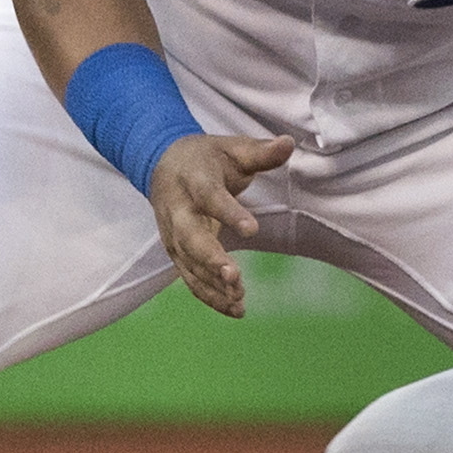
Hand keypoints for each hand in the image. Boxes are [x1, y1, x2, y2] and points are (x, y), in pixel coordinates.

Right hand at [149, 132, 294, 317]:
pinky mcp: (176, 253)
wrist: (162, 165)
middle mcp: (178, 210)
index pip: (210, 197)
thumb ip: (261, 152)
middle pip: (190, 237)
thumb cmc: (206, 159)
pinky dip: (210, 297)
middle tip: (234, 277)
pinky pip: (190, 279)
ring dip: (212, 284)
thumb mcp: (233, 149)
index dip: (229, 213)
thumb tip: (289, 143)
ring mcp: (173, 235)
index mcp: (193, 180)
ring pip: (188, 264)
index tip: (252, 229)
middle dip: (210, 259)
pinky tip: (235, 310)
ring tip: (239, 300)